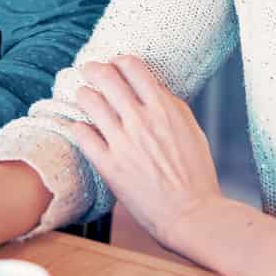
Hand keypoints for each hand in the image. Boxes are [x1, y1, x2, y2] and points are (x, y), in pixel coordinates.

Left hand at [68, 56, 223, 255]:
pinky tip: (82, 128)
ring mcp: (122, 141)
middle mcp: (140, 119)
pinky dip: (79, 127)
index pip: (133, 66)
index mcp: (164, 108)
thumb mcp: (191, 130)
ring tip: (83, 95)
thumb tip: (152, 89)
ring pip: (89, 101)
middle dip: (93, 69)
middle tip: (88, 70)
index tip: (115, 64)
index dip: (120, 61)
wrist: (191, 214)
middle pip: (106, 77)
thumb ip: (170, 107)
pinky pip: (82, 135)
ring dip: (84, 94)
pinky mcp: (108, 165)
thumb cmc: (196, 174)